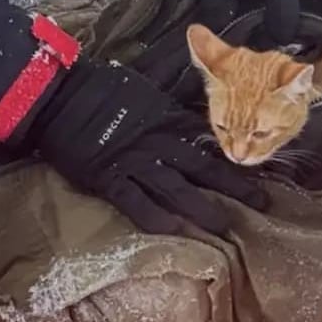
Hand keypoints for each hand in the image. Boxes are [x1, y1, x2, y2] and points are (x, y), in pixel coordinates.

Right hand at [30, 59, 267, 234]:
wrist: (58, 97)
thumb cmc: (100, 90)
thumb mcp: (144, 90)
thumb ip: (170, 105)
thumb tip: (197, 105)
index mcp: (167, 119)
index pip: (210, 140)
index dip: (236, 154)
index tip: (261, 168)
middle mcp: (158, 142)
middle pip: (204, 167)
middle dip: (235, 185)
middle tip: (263, 203)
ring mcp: (133, 161)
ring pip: (176, 188)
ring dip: (202, 208)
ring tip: (225, 225)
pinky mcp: (108, 178)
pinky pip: (135, 202)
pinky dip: (155, 217)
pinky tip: (175, 231)